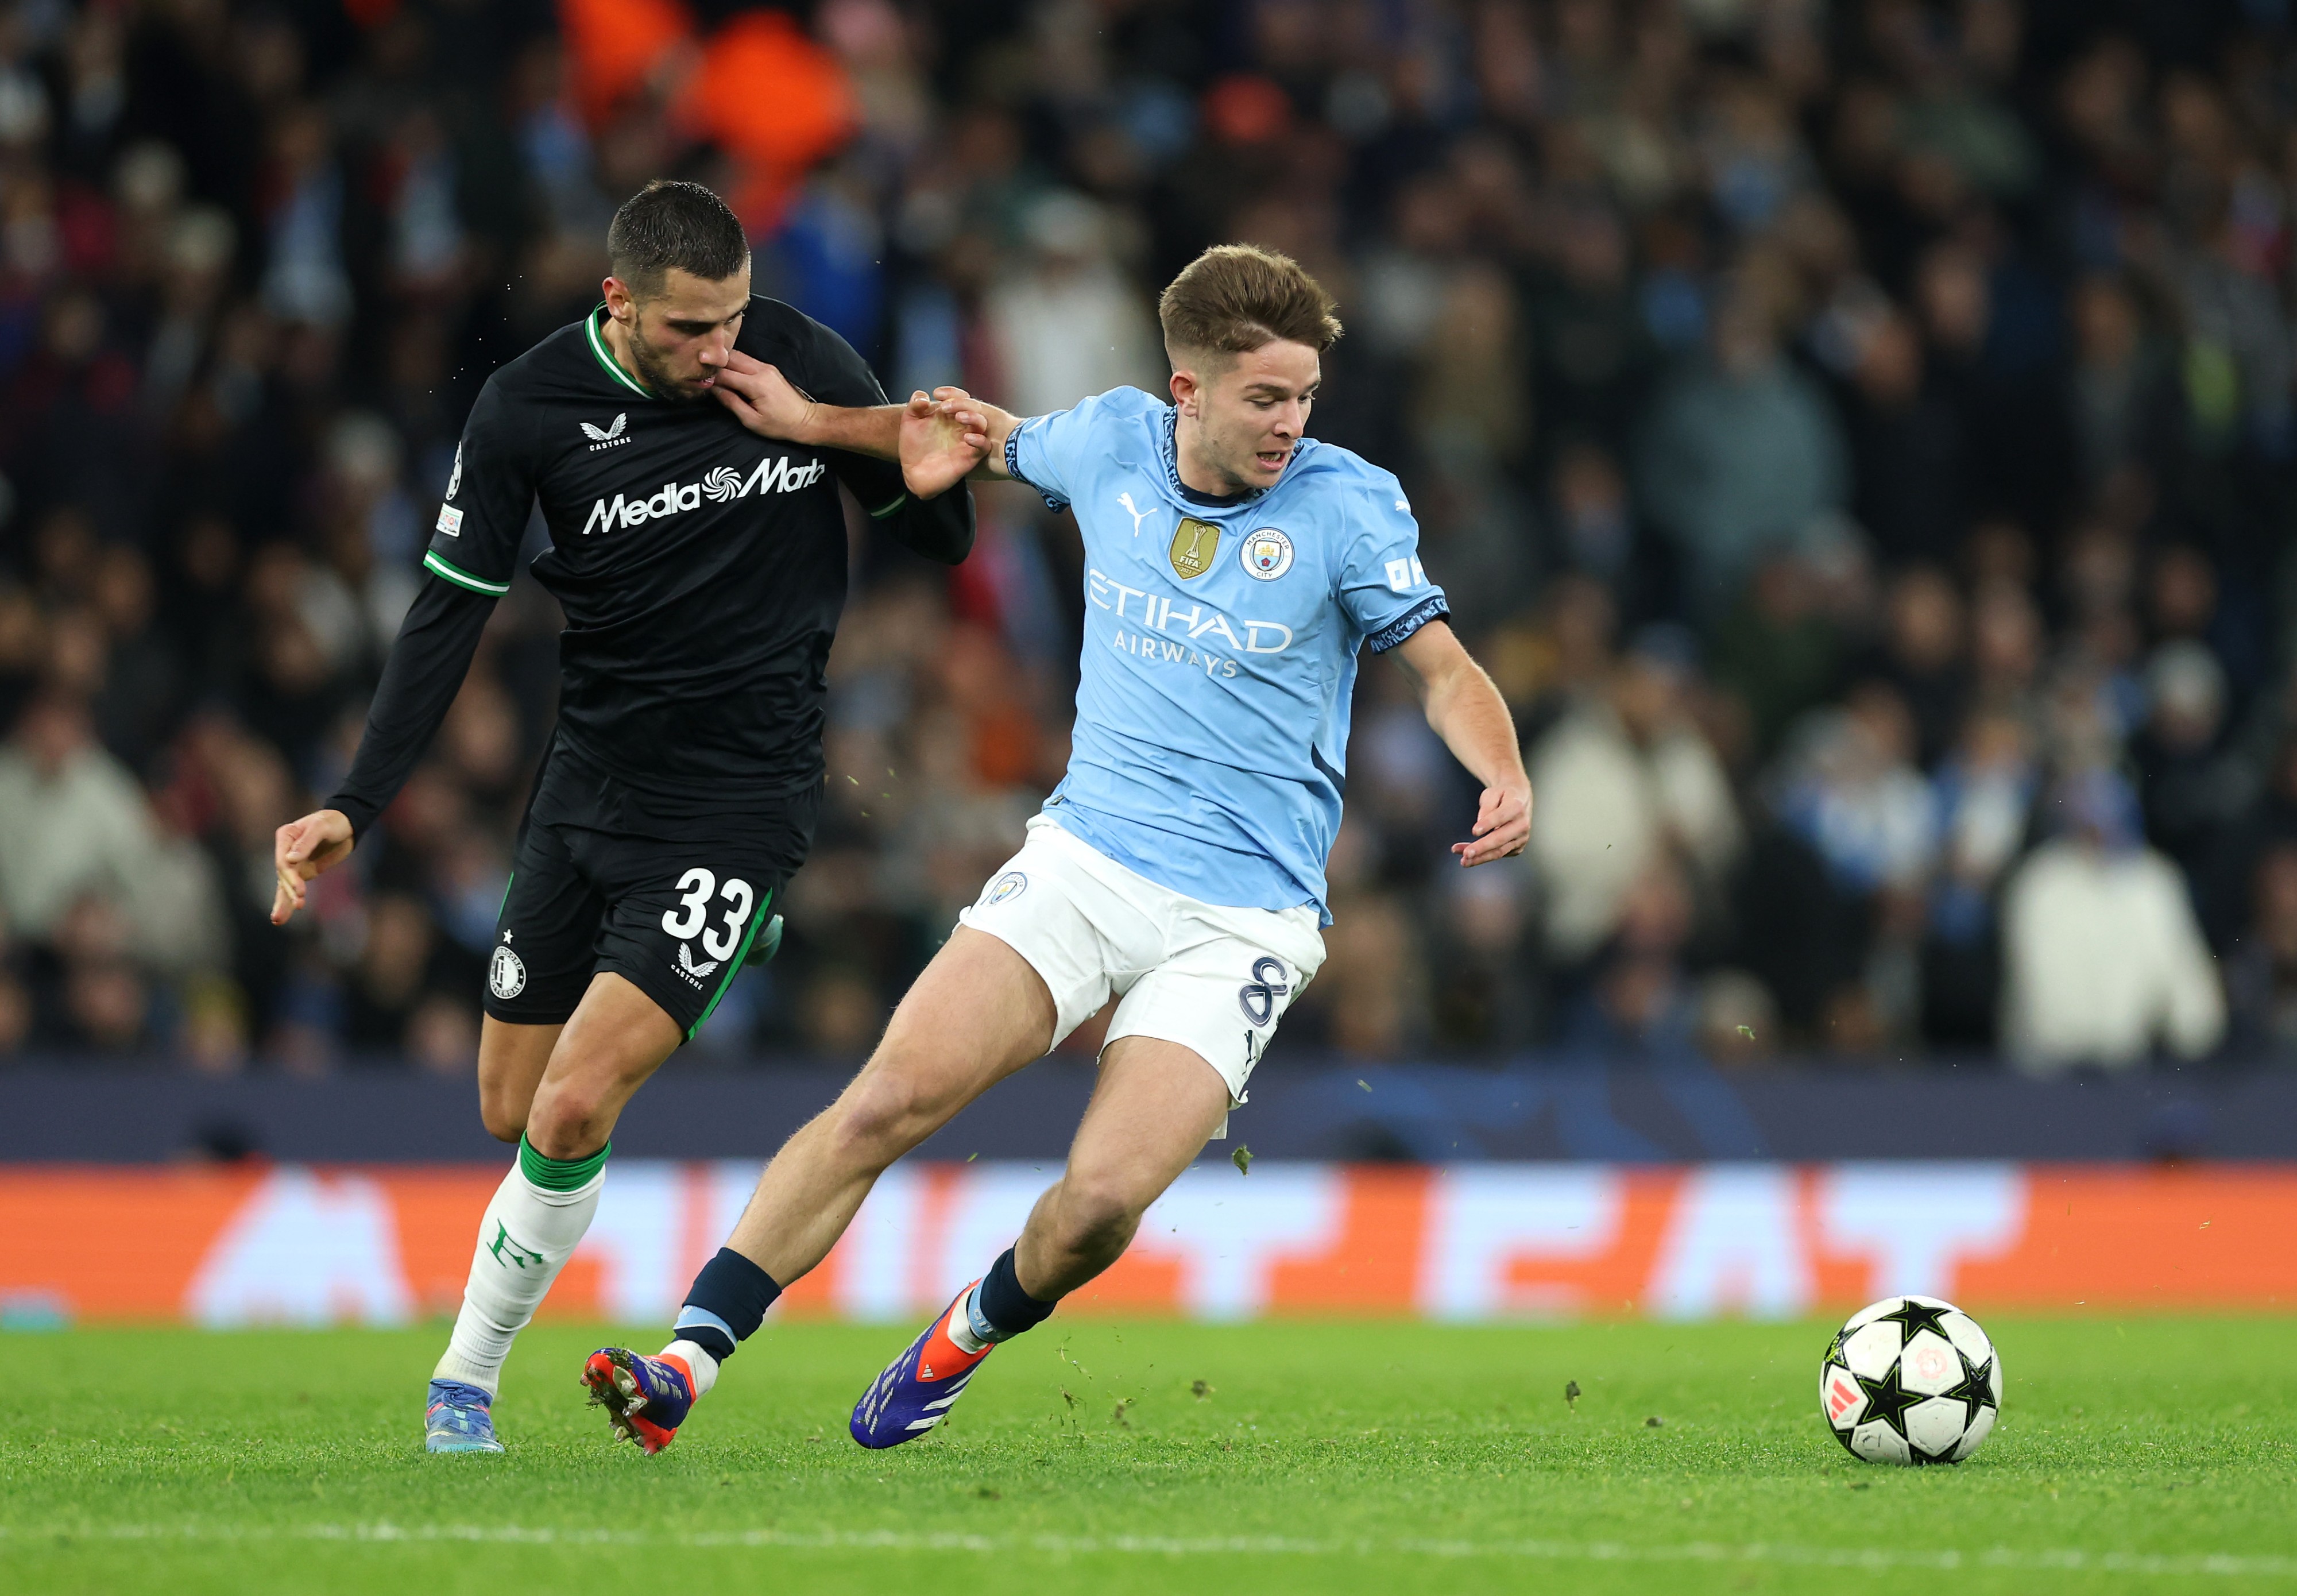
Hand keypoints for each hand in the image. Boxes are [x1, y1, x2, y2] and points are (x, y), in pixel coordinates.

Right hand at [271, 808, 354, 924]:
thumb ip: (306, 843)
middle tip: (300, 903)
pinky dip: (288, 901)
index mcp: (286, 836)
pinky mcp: (303, 872)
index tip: (300, 889)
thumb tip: (289, 860)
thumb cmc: (333, 821)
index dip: (290, 876)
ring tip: (278, 920)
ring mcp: (293, 863)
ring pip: (285, 885)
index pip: (283, 861)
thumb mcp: (321, 828)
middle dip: (290, 891)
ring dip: (285, 901)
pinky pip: (293, 888)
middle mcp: (285, 851)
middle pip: (284, 875)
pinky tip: (281, 917)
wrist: (347, 825)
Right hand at [711, 349, 817, 441]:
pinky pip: (747, 360)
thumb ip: (731, 403)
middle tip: (701, 369)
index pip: (725, 374)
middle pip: (731, 358)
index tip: (698, 378)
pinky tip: (727, 370)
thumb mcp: (751, 420)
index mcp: (756, 385)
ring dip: (724, 361)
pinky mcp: (769, 368)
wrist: (805, 420)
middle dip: (715, 363)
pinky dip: (735, 362)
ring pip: (739, 356)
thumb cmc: (779, 425)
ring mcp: (767, 367)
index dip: (710, 376)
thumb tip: (713, 389)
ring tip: (712, 369)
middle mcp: (761, 370)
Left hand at [898, 388, 984, 497]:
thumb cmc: (913, 447)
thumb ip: (914, 406)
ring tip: (959, 417)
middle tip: (945, 407)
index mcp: (948, 415)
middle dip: (962, 403)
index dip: (952, 392)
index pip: (960, 397)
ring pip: (982, 423)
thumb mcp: (909, 422)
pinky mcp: (970, 457)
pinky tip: (967, 438)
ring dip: (973, 417)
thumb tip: (924, 396)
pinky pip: (984, 446)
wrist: (913, 473)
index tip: (937, 393)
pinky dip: (979, 440)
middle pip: (973, 407)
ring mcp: (966, 440)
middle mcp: (960, 426)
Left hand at [1452, 784, 1531, 867]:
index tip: (1474, 831)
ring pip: (1499, 851)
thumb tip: (1480, 821)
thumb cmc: (1503, 795)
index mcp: (1517, 807)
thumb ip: (1487, 806)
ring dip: (1480, 858)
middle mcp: (1522, 824)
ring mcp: (1521, 838)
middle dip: (1482, 847)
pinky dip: (1482, 857)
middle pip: (1500, 838)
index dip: (1488, 824)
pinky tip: (1468, 858)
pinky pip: (1498, 854)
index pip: (1501, 817)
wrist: (1520, 799)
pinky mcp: (1517, 848)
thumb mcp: (1493, 793)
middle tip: (1467, 853)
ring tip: (1464, 861)